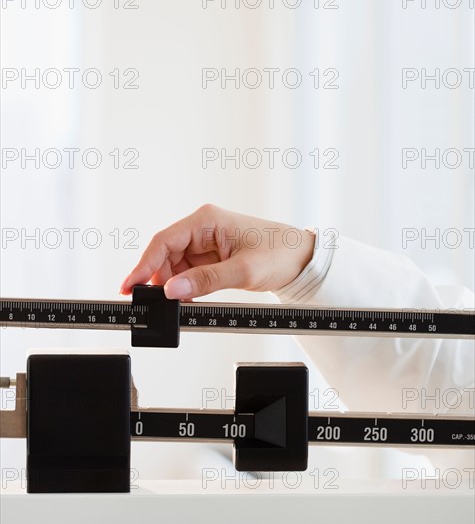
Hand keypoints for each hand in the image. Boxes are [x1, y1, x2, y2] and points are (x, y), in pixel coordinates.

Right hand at [120, 204, 314, 299]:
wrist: (302, 258)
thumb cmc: (280, 253)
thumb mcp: (243, 270)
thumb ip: (205, 280)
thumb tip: (172, 290)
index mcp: (207, 220)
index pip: (164, 241)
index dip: (143, 265)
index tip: (130, 286)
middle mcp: (203, 227)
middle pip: (166, 254)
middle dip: (160, 279)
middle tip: (157, 304)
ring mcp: (206, 241)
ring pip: (175, 265)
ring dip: (174, 285)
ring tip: (179, 303)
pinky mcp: (211, 255)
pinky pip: (189, 271)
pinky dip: (186, 286)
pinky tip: (188, 298)